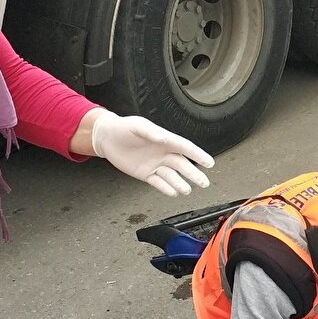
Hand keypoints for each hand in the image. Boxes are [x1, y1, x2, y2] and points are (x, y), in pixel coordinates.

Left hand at [89, 110, 214, 195]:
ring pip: (172, 176)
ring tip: (187, 190)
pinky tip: (174, 192)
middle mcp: (163, 153)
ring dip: (181, 183)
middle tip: (204, 183)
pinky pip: (159, 183)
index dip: (198, 155)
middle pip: (182, 165)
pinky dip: (166, 188)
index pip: (185, 148)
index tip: (210, 162)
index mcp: (165, 140)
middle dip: (194, 174)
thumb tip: (162, 138)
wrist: (107, 138)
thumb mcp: (137, 126)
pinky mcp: (145, 174)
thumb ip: (150, 132)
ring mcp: (155, 165)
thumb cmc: (123, 128)